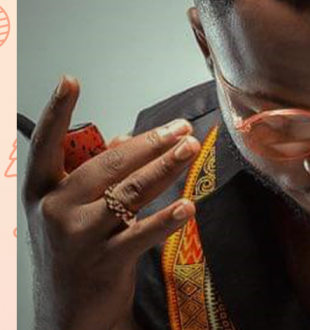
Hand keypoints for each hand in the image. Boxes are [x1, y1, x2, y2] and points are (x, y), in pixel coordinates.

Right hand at [22, 75, 200, 329]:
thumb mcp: (71, 211)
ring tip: (189, 149)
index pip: (46, 144)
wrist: (68, 313)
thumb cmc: (75, 250)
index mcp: (42, 192)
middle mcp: (56, 210)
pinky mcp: (106, 262)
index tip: (69, 80)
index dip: (57, 111)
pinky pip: (143, 233)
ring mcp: (80, 237)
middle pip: (108, 165)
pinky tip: (187, 204)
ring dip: (165, 168)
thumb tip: (125, 140)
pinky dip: (167, 218)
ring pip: (130, 192)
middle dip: (149, 143)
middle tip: (180, 129)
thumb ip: (93, 174)